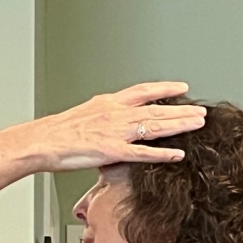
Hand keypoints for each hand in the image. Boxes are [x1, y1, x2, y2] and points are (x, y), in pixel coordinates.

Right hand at [22, 81, 206, 171]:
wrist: (41, 140)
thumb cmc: (56, 132)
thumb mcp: (83, 115)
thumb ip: (103, 116)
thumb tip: (111, 120)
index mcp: (108, 103)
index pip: (143, 91)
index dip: (165, 88)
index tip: (182, 88)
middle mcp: (115, 113)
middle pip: (156, 109)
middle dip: (181, 110)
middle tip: (201, 111)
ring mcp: (115, 132)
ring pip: (154, 126)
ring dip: (179, 125)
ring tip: (198, 125)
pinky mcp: (111, 151)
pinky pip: (142, 153)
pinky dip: (161, 153)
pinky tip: (177, 154)